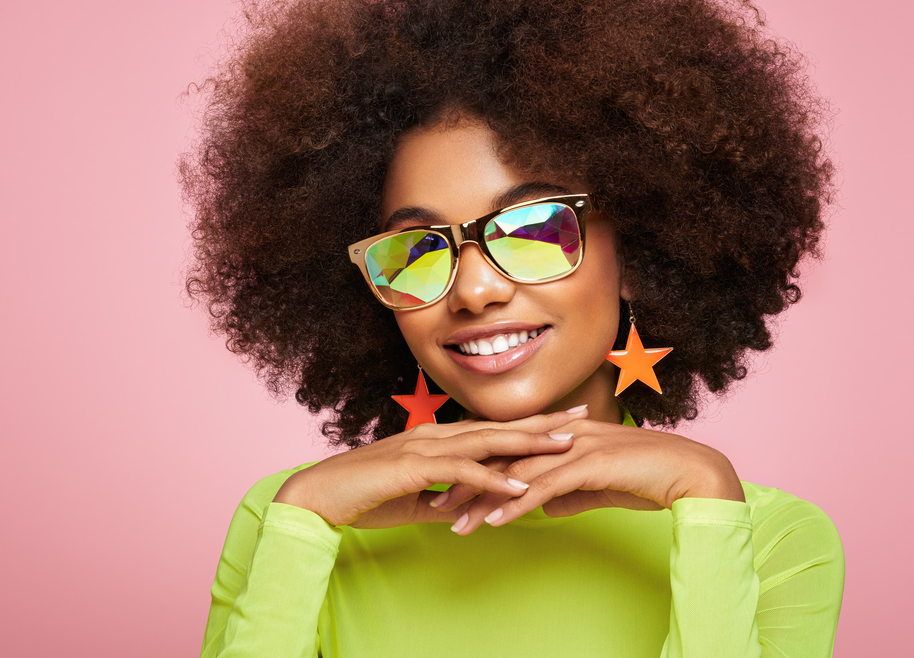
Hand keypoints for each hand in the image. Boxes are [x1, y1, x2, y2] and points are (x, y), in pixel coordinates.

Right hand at [270, 408, 583, 528]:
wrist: (319, 496)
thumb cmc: (363, 496)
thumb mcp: (414, 499)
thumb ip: (444, 499)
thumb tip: (471, 508)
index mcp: (437, 438)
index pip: (492, 429)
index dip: (529, 425)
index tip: (563, 422)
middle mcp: (436, 434)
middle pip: (499, 425)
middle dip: (543, 421)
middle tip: (583, 415)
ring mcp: (425, 446)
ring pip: (487, 440)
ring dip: (528, 442)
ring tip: (566, 444)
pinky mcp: (413, 466)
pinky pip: (461, 470)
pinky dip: (492, 477)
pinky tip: (518, 485)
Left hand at [434, 417, 743, 534]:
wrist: (691, 472)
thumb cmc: (649, 478)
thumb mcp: (600, 487)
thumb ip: (570, 492)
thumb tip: (544, 507)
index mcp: (565, 436)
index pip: (512, 453)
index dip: (479, 471)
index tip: (452, 491)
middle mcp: (565, 436)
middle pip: (506, 460)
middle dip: (469, 484)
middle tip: (437, 506)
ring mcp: (576, 446)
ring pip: (519, 474)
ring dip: (484, 499)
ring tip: (458, 523)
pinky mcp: (590, 464)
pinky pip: (546, 487)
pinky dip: (518, 505)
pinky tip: (496, 522)